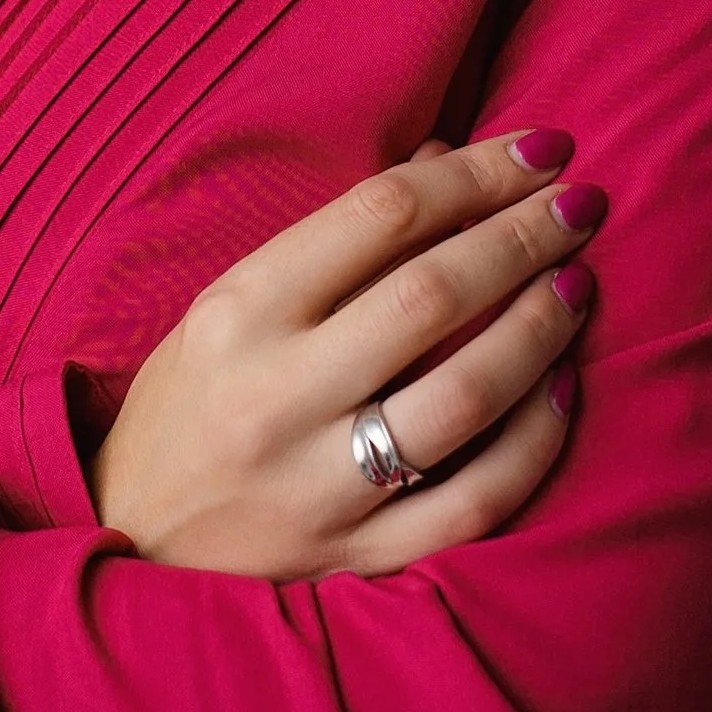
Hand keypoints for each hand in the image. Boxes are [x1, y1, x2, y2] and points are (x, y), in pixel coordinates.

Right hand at [89, 127, 603, 579]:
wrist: (129, 538)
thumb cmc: (191, 400)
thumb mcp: (232, 302)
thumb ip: (337, 241)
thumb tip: (448, 162)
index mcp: (239, 312)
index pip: (380, 216)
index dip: (475, 173)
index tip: (540, 149)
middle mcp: (275, 396)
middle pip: (430, 296)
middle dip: (524, 236)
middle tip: (582, 204)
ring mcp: (316, 487)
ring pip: (462, 399)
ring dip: (538, 330)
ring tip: (578, 284)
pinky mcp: (355, 561)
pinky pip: (472, 502)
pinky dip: (531, 443)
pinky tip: (560, 390)